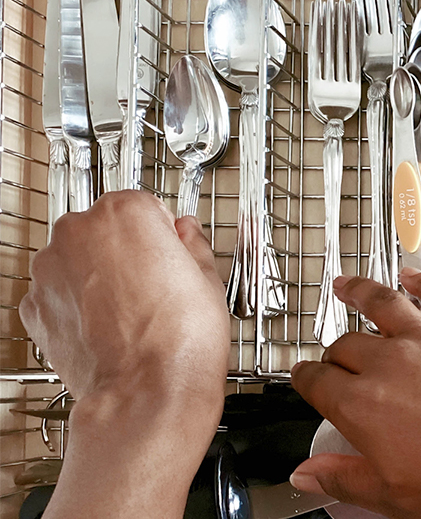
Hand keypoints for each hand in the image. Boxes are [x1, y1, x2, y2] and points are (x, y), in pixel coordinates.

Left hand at [21, 191, 227, 516]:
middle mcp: (78, 232)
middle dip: (126, 250)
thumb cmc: (179, 340)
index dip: (163, 232)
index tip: (171, 252)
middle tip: (154, 284)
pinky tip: (109, 326)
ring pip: (78, 259)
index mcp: (125, 212)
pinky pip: (58, 293)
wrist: (147, 393)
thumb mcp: (207, 277)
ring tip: (132, 310)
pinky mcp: (34, 307)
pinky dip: (77, 305)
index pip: (144, 205)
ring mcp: (50, 270)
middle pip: (104, 228)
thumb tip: (184, 235)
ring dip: (98, 276)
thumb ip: (190, 242)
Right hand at [291, 270, 420, 516]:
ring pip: (384, 304)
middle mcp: (391, 363)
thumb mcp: (397, 496)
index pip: (318, 383)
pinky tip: (413, 275)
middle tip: (332, 358)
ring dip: (360, 291)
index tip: (303, 378)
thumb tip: (310, 476)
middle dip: (333, 351)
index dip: (304, 380)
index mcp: (364, 406)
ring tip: (347, 284)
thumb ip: (347, 479)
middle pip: (347, 346)